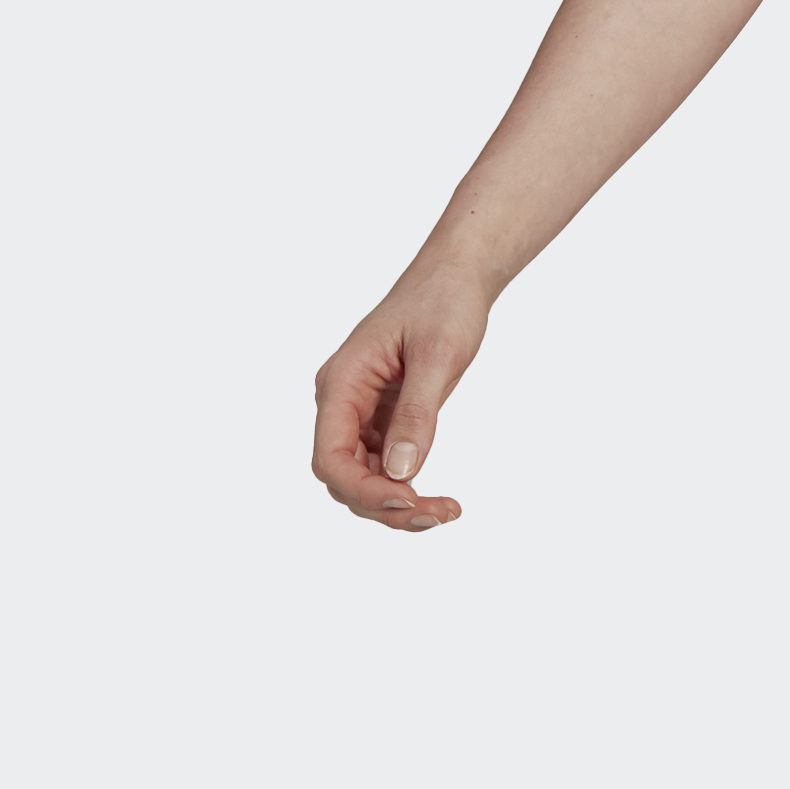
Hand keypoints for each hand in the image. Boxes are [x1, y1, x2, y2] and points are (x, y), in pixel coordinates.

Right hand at [312, 264, 489, 532]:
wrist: (458, 274)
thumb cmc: (445, 301)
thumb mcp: (436, 354)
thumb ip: (417, 413)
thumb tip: (402, 473)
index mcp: (341, 383)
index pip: (330, 457)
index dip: (363, 489)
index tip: (408, 501)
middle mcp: (341, 400)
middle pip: (345, 474)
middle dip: (385, 504)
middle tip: (439, 514)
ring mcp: (359, 409)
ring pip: (363, 474)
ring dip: (396, 501)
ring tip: (445, 512)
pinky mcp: (382, 413)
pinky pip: (382, 461)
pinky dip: (404, 482)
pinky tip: (434, 497)